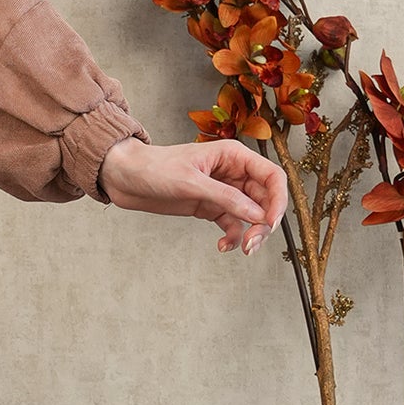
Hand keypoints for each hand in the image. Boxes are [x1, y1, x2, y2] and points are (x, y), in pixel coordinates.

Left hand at [98, 135, 286, 255]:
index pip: (272, 176)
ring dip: (251, 233)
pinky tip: (223, 246)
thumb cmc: (154, 168)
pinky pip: (232, 224)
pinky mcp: (210, 207)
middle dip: (264, 223)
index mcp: (233, 156)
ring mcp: (222, 191)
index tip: (271, 222)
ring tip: (243, 249)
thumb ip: (226, 199)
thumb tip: (258, 215)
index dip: (279, 199)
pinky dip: (233, 237)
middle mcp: (232, 172)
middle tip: (254, 243)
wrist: (125, 178)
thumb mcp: (191, 182)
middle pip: (265, 199)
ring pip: (251, 214)